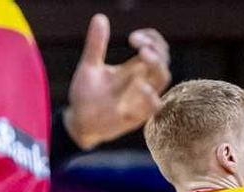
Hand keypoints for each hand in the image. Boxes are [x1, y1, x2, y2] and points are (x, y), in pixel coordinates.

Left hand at [63, 15, 171, 149]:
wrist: (80, 122)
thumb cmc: (86, 94)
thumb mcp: (89, 66)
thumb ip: (96, 44)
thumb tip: (100, 17)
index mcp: (133, 68)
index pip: (156, 48)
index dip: (152, 38)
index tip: (133, 37)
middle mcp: (142, 81)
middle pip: (164, 61)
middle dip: (156, 48)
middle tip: (138, 44)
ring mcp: (142, 98)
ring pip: (163, 79)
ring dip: (157, 65)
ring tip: (143, 56)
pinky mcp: (138, 115)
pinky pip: (154, 104)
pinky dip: (150, 94)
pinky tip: (139, 84)